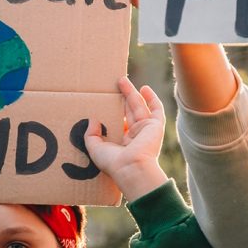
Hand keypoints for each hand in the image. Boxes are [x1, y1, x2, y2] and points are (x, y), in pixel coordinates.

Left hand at [84, 75, 167, 200]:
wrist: (132, 167)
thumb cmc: (113, 163)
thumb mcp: (95, 149)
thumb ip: (91, 135)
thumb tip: (92, 120)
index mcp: (124, 143)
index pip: (120, 122)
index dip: (114, 110)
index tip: (107, 100)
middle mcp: (136, 136)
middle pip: (129, 111)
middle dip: (123, 97)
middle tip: (115, 84)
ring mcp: (146, 130)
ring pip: (139, 107)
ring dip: (132, 93)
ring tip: (122, 80)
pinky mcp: (155, 126)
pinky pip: (156, 109)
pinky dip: (152, 99)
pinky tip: (144, 88)